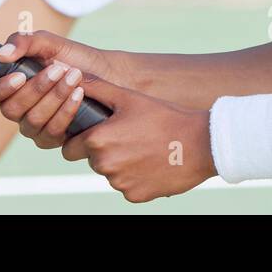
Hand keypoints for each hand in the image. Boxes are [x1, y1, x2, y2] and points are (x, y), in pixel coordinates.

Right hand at [0, 31, 129, 149]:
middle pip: (10, 110)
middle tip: (58, 68)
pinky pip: (52, 132)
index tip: (18, 76)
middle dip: (36, 89)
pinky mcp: (54, 138)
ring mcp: (34, 127)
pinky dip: (67, 111)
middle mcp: (17, 109)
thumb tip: (1, 55)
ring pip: (32, 121)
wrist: (106, 74)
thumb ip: (23, 42)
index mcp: (8, 86)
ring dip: (54, 97)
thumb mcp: (48, 42)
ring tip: (73, 76)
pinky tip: (79, 94)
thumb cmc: (73, 57)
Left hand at [57, 75, 215, 202]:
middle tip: (126, 136)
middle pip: (91, 160)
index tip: (96, 131)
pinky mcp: (135, 196)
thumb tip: (73, 75)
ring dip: (119, 163)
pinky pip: (126, 186)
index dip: (80, 139)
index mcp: (97, 140)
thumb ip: (97, 88)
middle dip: (101, 149)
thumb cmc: (164, 116)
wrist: (200, 144)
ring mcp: (120, 183)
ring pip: (109, 173)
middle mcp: (105, 165)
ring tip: (142, 147)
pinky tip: (151, 162)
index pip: (70, 147)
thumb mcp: (128, 97)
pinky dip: (135, 177)